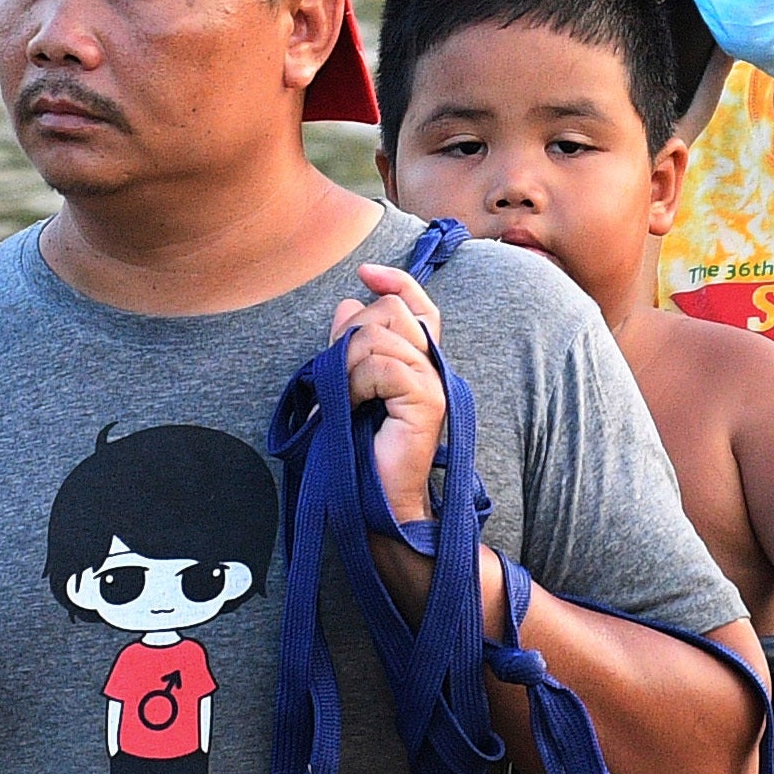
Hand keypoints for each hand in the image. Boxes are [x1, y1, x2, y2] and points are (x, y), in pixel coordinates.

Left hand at [328, 261, 448, 530]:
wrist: (376, 500)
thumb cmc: (358, 450)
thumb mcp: (345, 387)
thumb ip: (349, 346)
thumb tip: (349, 303)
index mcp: (417, 361)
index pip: (417, 305)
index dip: (396, 282)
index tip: (365, 272)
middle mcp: (432, 366)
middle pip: (390, 312)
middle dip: (351, 336)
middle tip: (339, 378)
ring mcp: (434, 382)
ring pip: (380, 336)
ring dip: (348, 365)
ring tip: (346, 400)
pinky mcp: (428, 401)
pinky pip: (382, 366)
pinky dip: (357, 383)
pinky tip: (354, 407)